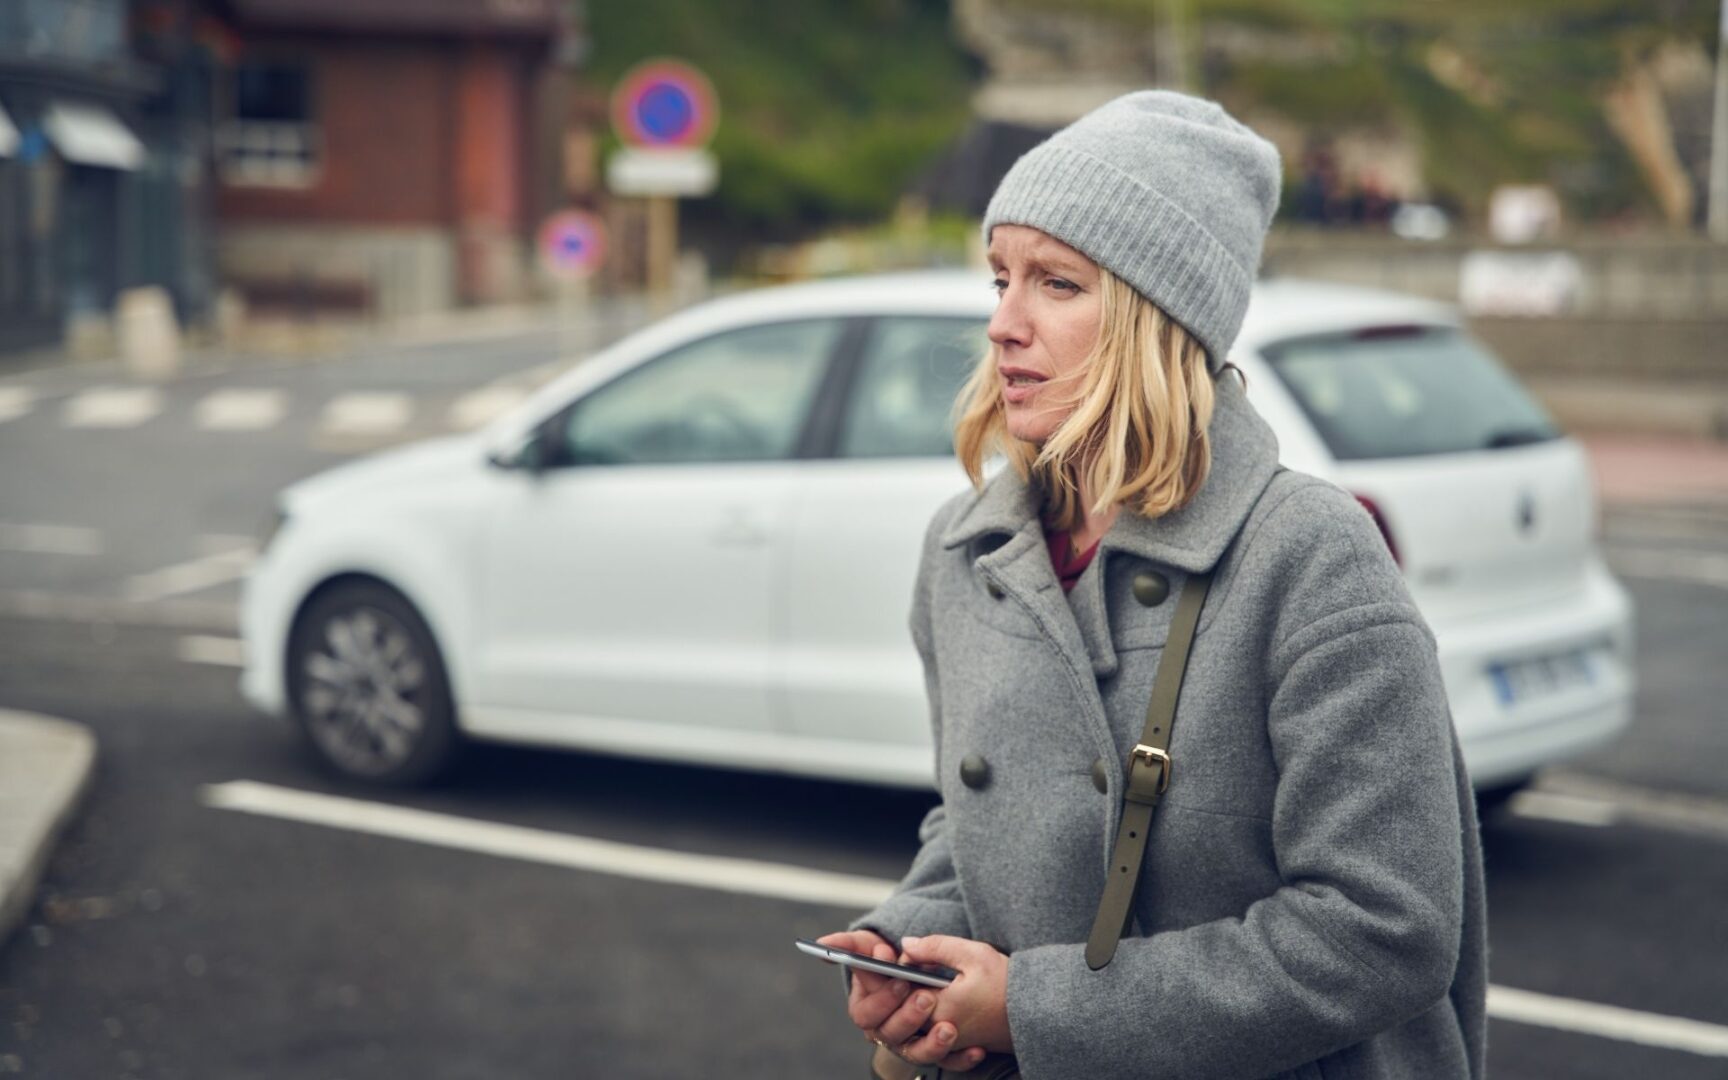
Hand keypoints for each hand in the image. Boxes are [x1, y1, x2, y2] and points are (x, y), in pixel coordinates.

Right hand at [816, 930, 990, 1072]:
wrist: (923, 972)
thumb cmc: (891, 958)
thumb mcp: (872, 945)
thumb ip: (850, 944)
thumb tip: (826, 943)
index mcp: (866, 1007)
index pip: (866, 1012)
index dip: (882, 998)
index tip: (900, 979)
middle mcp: (886, 1029)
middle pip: (890, 1034)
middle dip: (907, 1017)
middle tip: (927, 997)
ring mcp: (911, 1043)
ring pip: (917, 1053)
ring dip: (932, 1044)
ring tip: (950, 1028)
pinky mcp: (935, 1051)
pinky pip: (947, 1062)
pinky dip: (961, 1058)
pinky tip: (977, 1049)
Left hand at [892, 935, 1012, 1062]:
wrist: (1038, 1013)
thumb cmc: (1008, 984)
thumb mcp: (972, 954)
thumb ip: (935, 947)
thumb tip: (907, 944)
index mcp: (937, 1009)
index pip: (899, 990)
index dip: (899, 969)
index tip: (909, 956)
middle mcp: (937, 1032)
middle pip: (903, 1010)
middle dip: (905, 986)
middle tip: (917, 967)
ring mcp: (948, 1043)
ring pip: (916, 1025)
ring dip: (916, 1003)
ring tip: (931, 984)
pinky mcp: (959, 1047)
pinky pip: (932, 1039)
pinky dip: (931, 1021)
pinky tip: (942, 1002)